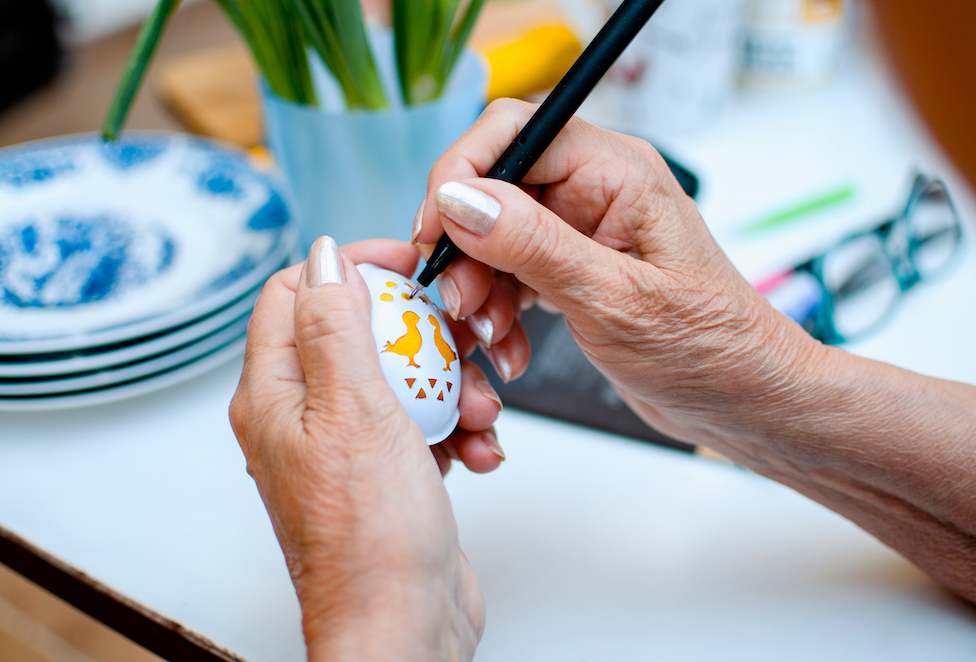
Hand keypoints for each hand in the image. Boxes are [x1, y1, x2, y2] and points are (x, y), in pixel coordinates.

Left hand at [229, 238, 499, 660]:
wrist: (405, 625)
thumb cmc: (370, 536)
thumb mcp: (353, 408)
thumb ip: (335, 325)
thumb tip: (323, 256)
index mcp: (274, 394)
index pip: (296, 293)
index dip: (353, 266)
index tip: (408, 263)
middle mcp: (303, 417)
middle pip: (362, 332)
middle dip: (421, 334)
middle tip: (460, 342)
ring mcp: (347, 447)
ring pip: (404, 378)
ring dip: (451, 386)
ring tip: (475, 415)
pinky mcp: (387, 472)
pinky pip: (425, 424)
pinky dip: (458, 429)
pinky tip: (478, 452)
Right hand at [411, 99, 806, 445]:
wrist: (741, 401)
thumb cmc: (708, 349)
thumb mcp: (613, 298)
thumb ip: (533, 245)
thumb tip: (460, 199)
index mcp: (617, 171)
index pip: (514, 131)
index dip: (461, 173)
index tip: (434, 230)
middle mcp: (596, 190)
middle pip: (495, 188)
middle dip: (466, 247)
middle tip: (460, 301)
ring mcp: (582, 231)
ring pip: (494, 236)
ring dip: (479, 288)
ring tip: (490, 337)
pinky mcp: (573, 270)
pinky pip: (511, 274)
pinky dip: (498, 310)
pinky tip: (509, 348)